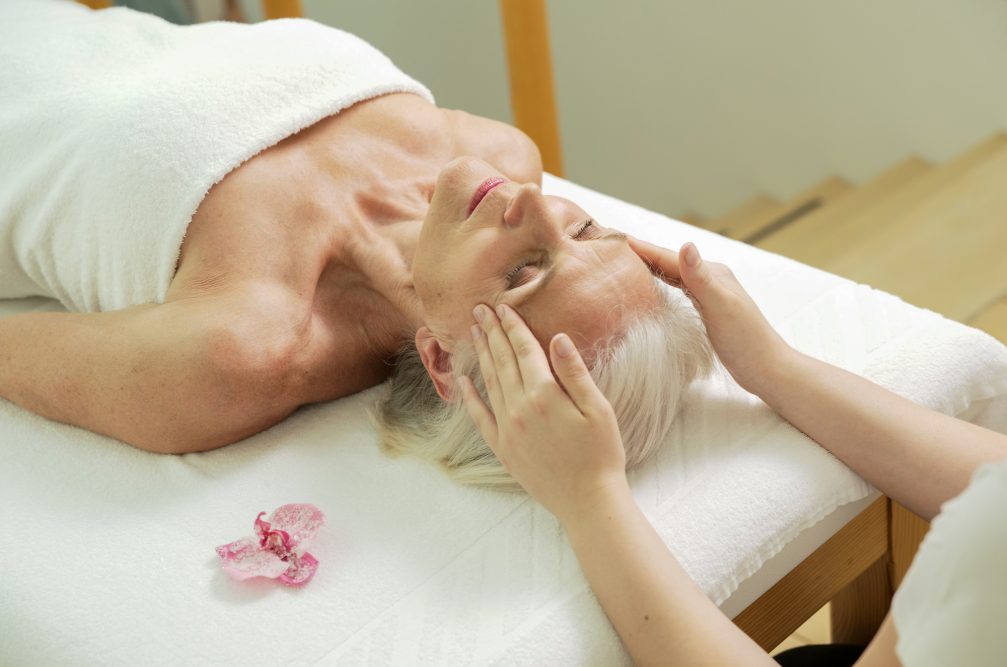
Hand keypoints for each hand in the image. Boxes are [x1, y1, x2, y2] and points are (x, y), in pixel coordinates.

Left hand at [459, 303, 629, 524]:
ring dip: (481, 355)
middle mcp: (519, 408)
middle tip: (479, 310)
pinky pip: (479, 416)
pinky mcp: (502, 448)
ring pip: (489, 382)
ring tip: (474, 333)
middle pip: (502, 361)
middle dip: (492, 333)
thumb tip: (558, 338)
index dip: (514, 327)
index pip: (525, 351)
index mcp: (544, 395)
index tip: (503, 306)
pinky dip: (469, 396)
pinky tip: (462, 380)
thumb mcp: (598, 409)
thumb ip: (574, 373)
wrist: (588, 501)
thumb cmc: (601, 454)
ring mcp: (507, 428)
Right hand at [627, 238, 792, 396]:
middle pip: (669, 263)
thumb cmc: (745, 340)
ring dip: (650, 268)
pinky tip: (650, 289)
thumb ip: (700, 278)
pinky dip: (660, 285)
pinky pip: (677, 291)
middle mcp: (709, 279)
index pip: (670, 257)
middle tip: (613, 248)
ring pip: (672, 276)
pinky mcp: (707, 311)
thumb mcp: (720, 306)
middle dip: (643, 254)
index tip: (615, 239)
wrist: (766, 369)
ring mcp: (708, 295)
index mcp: (712, 273)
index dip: (643, 248)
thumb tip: (686, 244)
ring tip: (625, 263)